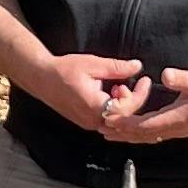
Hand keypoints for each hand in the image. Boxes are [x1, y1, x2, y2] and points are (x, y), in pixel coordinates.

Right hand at [29, 52, 148, 130]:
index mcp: (95, 107)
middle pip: (124, 117)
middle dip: (132, 99)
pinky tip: (109, 92)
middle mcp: (93, 120)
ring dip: (122, 103)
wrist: (41, 78)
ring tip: (117, 85)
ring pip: (116, 120)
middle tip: (134, 82)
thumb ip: (117, 67)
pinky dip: (113, 107)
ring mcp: (89, 124)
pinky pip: (107, 119)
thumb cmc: (64, 70)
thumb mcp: (93, 64)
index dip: (140, 94)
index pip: (128, 108)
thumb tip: (137, 66)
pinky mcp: (86, 122)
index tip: (145, 80)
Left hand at [98, 65, 187, 142]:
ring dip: (131, 135)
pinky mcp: (184, 127)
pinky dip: (144, 133)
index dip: (125, 124)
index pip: (144, 125)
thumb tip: (164, 74)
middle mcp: (176, 128)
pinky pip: (158, 133)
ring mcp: (181, 130)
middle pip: (143, 135)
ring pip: (150, 136)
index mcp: (177, 118)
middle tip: (103, 130)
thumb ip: (182, 79)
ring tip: (115, 133)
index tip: (108, 121)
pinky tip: (139, 130)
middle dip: (123, 133)